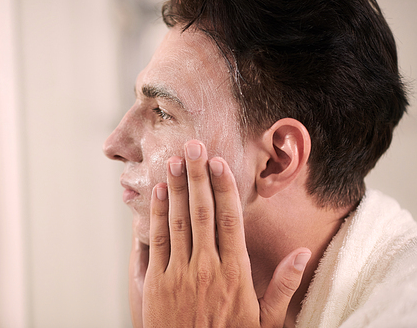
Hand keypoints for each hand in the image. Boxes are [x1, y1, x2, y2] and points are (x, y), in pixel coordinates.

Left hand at [139, 140, 310, 326]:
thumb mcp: (266, 320)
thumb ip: (283, 286)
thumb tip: (301, 253)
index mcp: (235, 273)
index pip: (229, 219)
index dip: (223, 188)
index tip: (219, 163)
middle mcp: (206, 267)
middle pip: (202, 212)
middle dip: (198, 177)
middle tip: (194, 147)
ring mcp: (179, 273)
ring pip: (178, 221)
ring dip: (177, 188)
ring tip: (176, 161)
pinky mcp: (156, 282)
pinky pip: (157, 241)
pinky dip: (157, 214)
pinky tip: (159, 193)